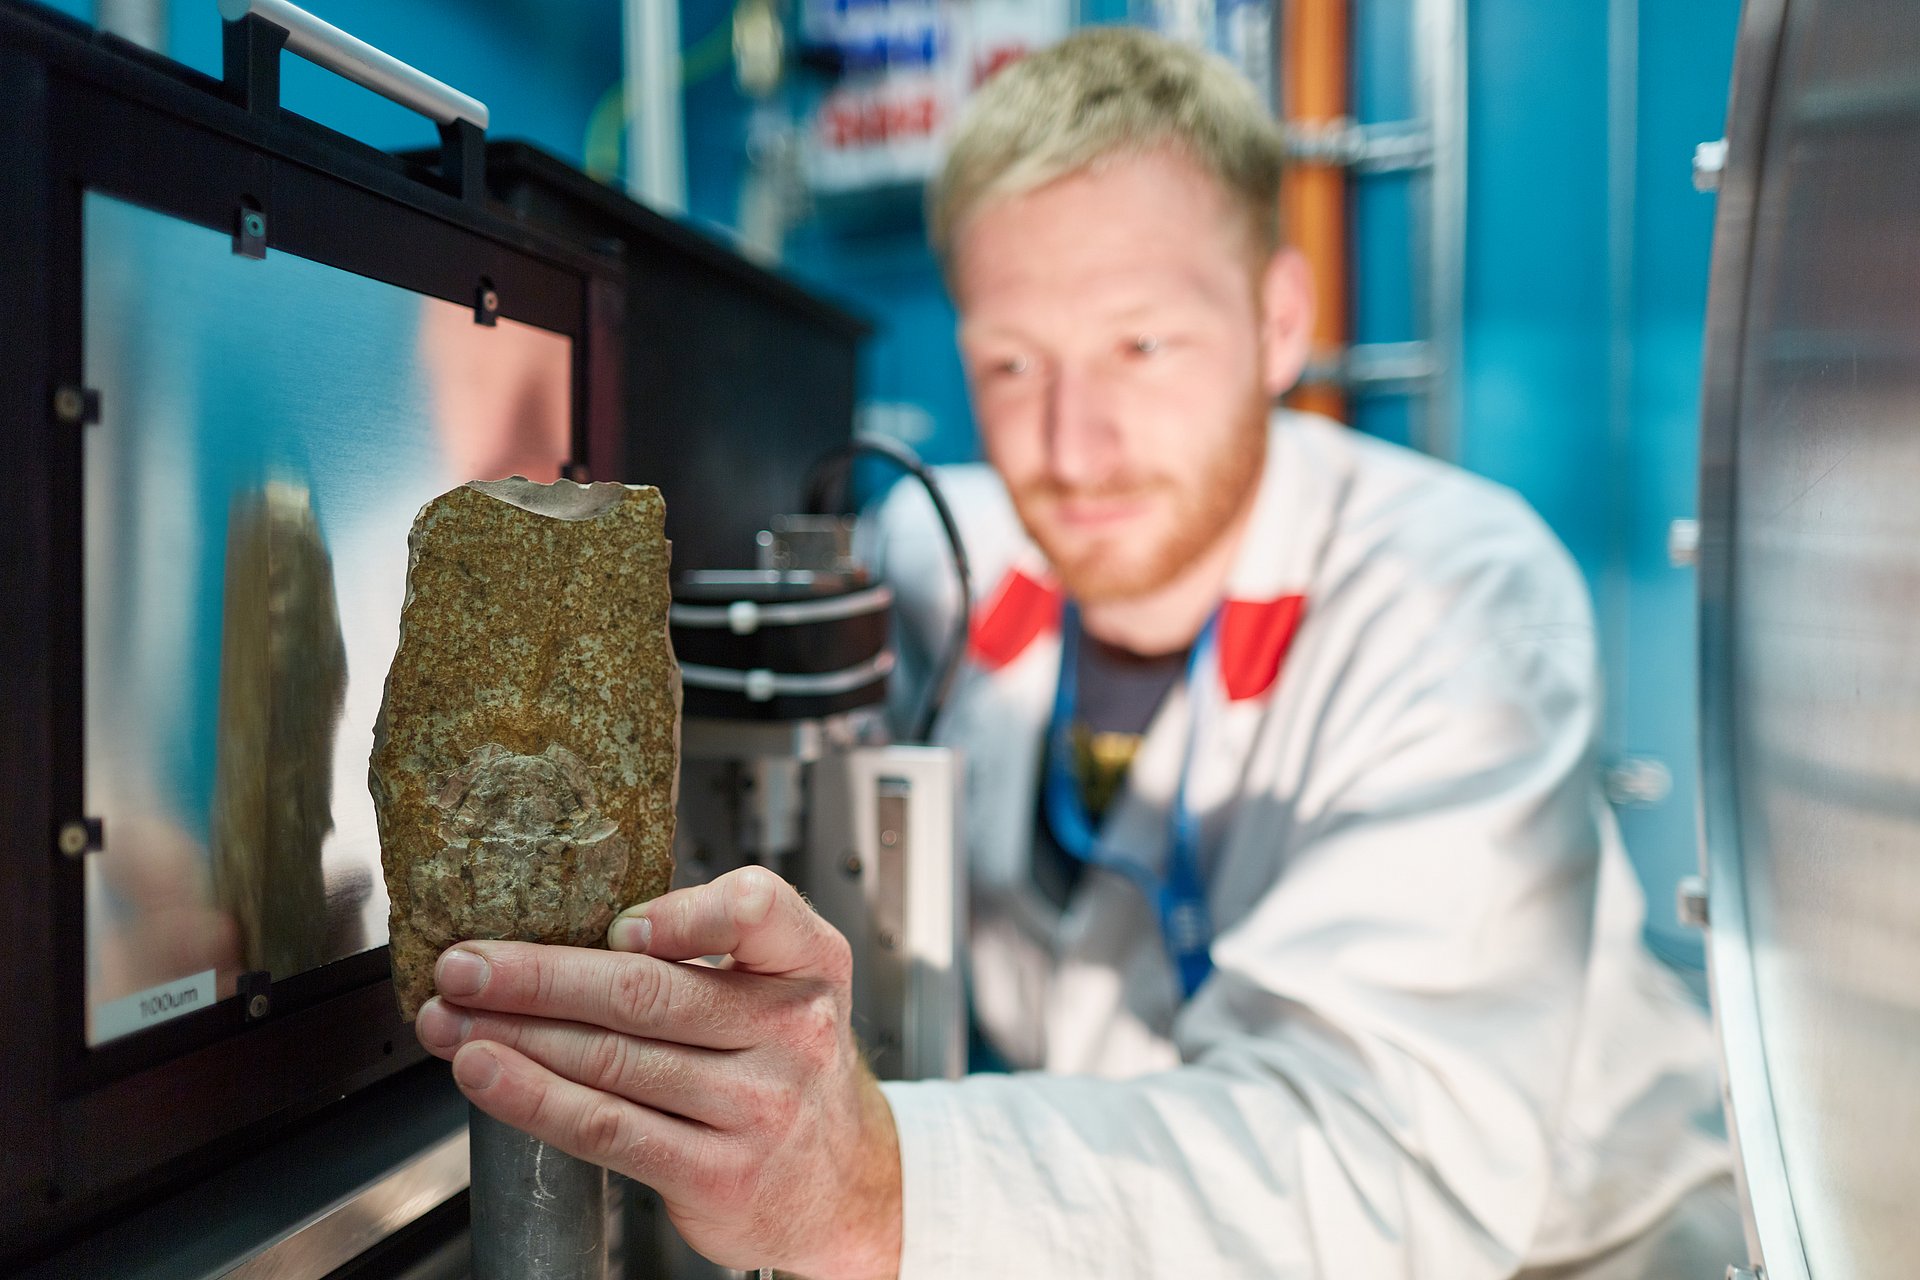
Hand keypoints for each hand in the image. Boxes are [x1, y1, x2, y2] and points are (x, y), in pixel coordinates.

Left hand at [413, 867, 901, 1278]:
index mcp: (809, 962)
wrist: (840, 1181)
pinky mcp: (714, 1172)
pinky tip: (486, 1075)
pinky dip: (532, 1098)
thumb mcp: (783, 988)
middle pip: (645, 991)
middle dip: (536, 975)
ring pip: (611, 1059)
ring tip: (451, 1018)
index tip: (615, 921)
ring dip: (513, 1034)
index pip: (757, 910)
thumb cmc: (785, 1066)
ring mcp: (756, 1106)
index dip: (680, 913)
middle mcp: (790, 1030)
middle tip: (465, 964)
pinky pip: (605, 1127)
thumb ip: (707, 953)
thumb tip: (566, 927)